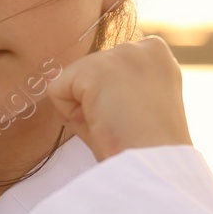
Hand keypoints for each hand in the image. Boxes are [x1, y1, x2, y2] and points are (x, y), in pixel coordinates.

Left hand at [45, 35, 192, 161]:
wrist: (156, 166)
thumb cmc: (145, 149)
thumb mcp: (134, 107)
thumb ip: (106, 88)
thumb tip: (54, 76)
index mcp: (158, 56)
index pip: (111, 71)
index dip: (112, 101)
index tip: (134, 120)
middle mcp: (143, 47)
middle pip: (90, 72)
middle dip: (97, 102)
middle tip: (123, 126)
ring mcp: (120, 54)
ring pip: (74, 81)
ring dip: (85, 109)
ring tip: (114, 126)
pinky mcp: (95, 69)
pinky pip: (58, 90)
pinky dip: (70, 115)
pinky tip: (100, 124)